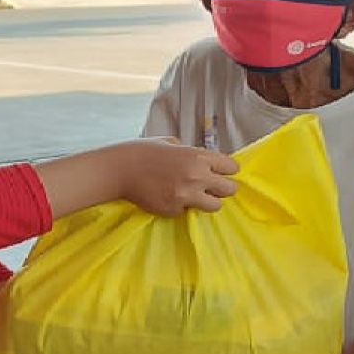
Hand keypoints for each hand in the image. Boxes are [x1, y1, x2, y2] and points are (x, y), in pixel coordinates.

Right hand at [115, 138, 237, 215]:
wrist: (121, 169)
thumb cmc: (144, 151)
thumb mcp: (172, 143)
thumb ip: (192, 152)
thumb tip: (207, 160)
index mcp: (198, 156)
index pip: (232, 167)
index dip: (227, 170)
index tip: (221, 172)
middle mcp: (196, 176)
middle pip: (230, 189)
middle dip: (222, 188)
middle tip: (211, 187)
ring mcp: (186, 195)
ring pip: (215, 205)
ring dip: (208, 201)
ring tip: (195, 195)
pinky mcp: (174, 210)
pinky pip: (189, 211)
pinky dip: (183, 206)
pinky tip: (171, 197)